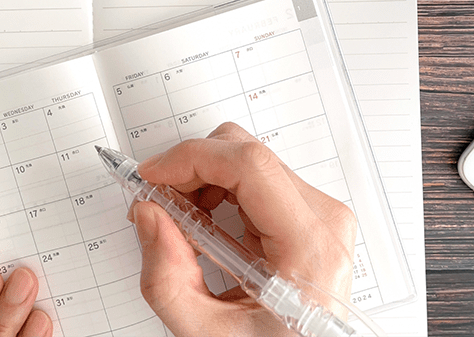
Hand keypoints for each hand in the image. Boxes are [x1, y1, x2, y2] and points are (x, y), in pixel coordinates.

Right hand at [132, 122, 356, 336]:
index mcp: (309, 247)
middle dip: (192, 170)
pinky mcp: (307, 212)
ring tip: (185, 225)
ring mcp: (319, 212)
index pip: (251, 167)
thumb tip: (149, 214)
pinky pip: (255, 179)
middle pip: (248, 154)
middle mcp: (323, 219)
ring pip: (248, 161)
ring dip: (203, 181)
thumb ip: (167, 279)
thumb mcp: (210, 334)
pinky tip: (208, 226)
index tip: (153, 175)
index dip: (194, 158)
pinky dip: (219, 192)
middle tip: (160, 205)